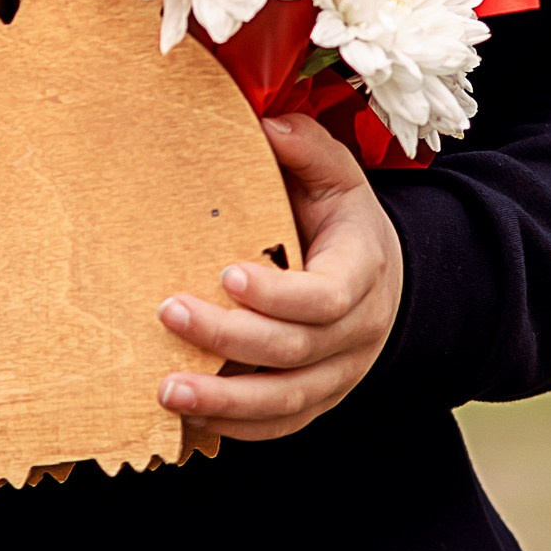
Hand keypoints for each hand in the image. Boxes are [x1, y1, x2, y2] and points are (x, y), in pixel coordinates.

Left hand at [156, 112, 402, 444]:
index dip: (280, 294)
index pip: (328, 296)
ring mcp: (335, 376)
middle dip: (230, 339)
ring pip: (283, 402)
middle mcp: (355, 334)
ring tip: (166, 391)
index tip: (226, 274)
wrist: (384, 283)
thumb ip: (308, 149)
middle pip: (294, 350)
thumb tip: (269, 123)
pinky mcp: (314, 403)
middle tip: (169, 314)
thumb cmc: (344, 225)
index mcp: (362, 274)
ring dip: (223, 400)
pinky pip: (275, 427)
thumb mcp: (339, 178)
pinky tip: (185, 419)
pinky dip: (232, 427)